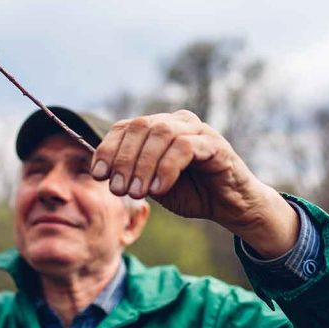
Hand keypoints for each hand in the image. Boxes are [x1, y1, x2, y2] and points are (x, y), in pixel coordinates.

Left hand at [90, 110, 297, 257]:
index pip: (125, 127)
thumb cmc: (190, 192)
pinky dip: (166, 168)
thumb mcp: (152, 184)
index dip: (108, 149)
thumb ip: (131, 173)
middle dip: (123, 159)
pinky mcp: (214, 144)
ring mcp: (197, 129)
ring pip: (161, 133)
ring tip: (137, 192)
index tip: (98, 174)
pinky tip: (159, 189)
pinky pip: (185, 147)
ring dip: (143, 165)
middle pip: (140, 127)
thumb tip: (102, 171)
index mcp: (158, 127)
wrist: (230, 206)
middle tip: (118, 189)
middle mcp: (176, 121)